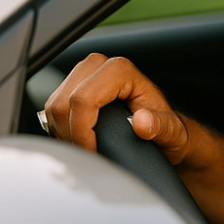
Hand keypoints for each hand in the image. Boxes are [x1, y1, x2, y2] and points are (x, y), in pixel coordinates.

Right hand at [44, 53, 191, 165]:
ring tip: (86, 150)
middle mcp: (99, 66)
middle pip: (63, 103)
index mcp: (121, 70)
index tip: (92, 153)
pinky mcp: (71, 87)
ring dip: (64, 135)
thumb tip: (142, 122)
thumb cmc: (166, 129)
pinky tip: (78, 142)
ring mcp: (83, 75)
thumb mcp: (171, 132)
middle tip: (88, 156)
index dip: (82, 131)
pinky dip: (61, 131)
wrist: (161, 129)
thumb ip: (161, 127)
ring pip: (54, 108)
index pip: (83, 99)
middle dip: (71, 136)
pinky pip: (52, 111)